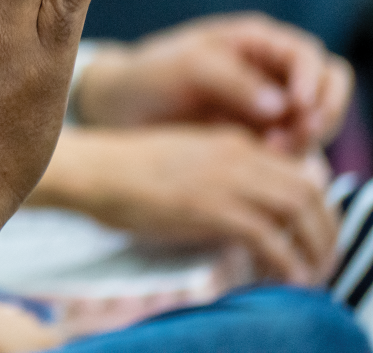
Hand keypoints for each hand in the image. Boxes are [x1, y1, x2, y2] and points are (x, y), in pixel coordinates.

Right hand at [35, 126, 337, 284]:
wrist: (92, 168)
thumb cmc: (125, 171)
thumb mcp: (182, 159)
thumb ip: (217, 175)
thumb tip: (242, 214)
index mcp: (230, 140)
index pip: (296, 169)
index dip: (315, 205)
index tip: (311, 232)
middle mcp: (237, 154)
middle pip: (309, 189)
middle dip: (326, 229)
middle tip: (321, 258)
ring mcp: (225, 178)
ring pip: (299, 209)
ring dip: (315, 246)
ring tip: (310, 273)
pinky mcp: (211, 207)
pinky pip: (268, 237)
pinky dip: (286, 261)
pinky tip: (283, 276)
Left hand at [74, 13, 352, 152]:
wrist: (119, 109)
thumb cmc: (150, 75)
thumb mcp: (186, 66)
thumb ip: (233, 79)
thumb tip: (281, 105)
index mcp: (259, 44)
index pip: (310, 57)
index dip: (314, 82)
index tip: (300, 106)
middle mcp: (272, 75)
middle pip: (327, 92)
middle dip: (321, 114)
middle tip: (295, 137)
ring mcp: (269, 110)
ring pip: (315, 126)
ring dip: (306, 141)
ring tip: (273, 152)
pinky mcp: (259, 141)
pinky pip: (292, 152)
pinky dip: (287, 161)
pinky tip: (262, 166)